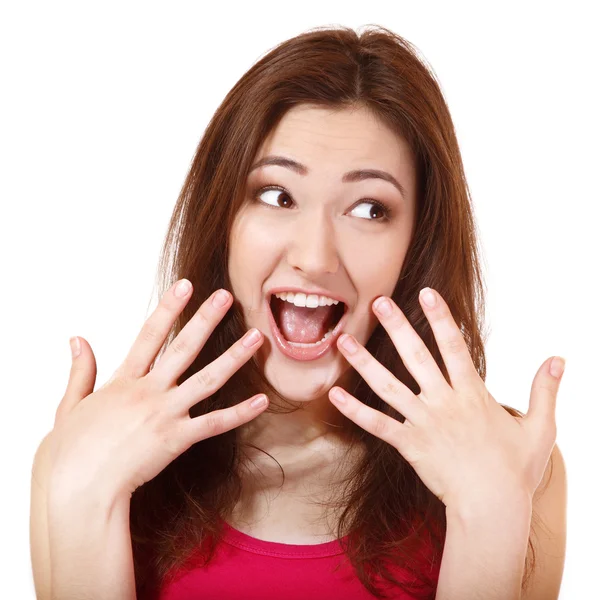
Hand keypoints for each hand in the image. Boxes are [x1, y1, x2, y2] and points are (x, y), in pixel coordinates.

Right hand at [37, 280, 268, 504]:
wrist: (77, 489)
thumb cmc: (71, 451)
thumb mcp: (70, 405)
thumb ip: (80, 371)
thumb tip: (78, 339)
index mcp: (123, 380)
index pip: (150, 335)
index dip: (168, 308)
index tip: (185, 285)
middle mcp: (148, 391)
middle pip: (184, 348)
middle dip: (206, 319)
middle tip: (226, 296)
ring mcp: (165, 414)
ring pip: (208, 379)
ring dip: (235, 357)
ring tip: (257, 337)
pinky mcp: (177, 439)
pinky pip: (215, 424)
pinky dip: (240, 413)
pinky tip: (261, 400)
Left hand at [328, 287, 564, 509]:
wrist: (492, 508)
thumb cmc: (516, 470)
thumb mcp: (541, 428)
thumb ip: (546, 391)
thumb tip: (559, 359)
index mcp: (472, 393)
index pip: (454, 346)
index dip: (441, 318)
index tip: (426, 293)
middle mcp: (444, 402)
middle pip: (416, 357)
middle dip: (397, 327)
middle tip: (378, 301)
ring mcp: (423, 423)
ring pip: (388, 386)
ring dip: (364, 362)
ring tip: (343, 341)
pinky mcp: (409, 445)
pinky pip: (377, 425)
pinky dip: (355, 411)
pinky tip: (334, 395)